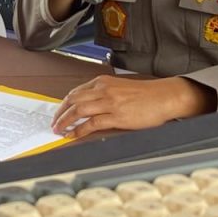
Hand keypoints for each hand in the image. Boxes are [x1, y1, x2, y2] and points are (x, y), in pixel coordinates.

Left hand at [51, 75, 215, 138]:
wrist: (164, 97)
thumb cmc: (146, 95)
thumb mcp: (120, 89)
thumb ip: (104, 95)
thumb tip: (88, 108)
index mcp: (103, 82)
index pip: (76, 92)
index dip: (64, 103)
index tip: (59, 112)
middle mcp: (103, 89)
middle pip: (73, 100)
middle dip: (60, 113)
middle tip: (54, 123)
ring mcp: (109, 102)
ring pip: (78, 110)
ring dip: (65, 121)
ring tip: (59, 130)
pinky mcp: (116, 116)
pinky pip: (91, 123)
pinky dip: (79, 129)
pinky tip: (74, 134)